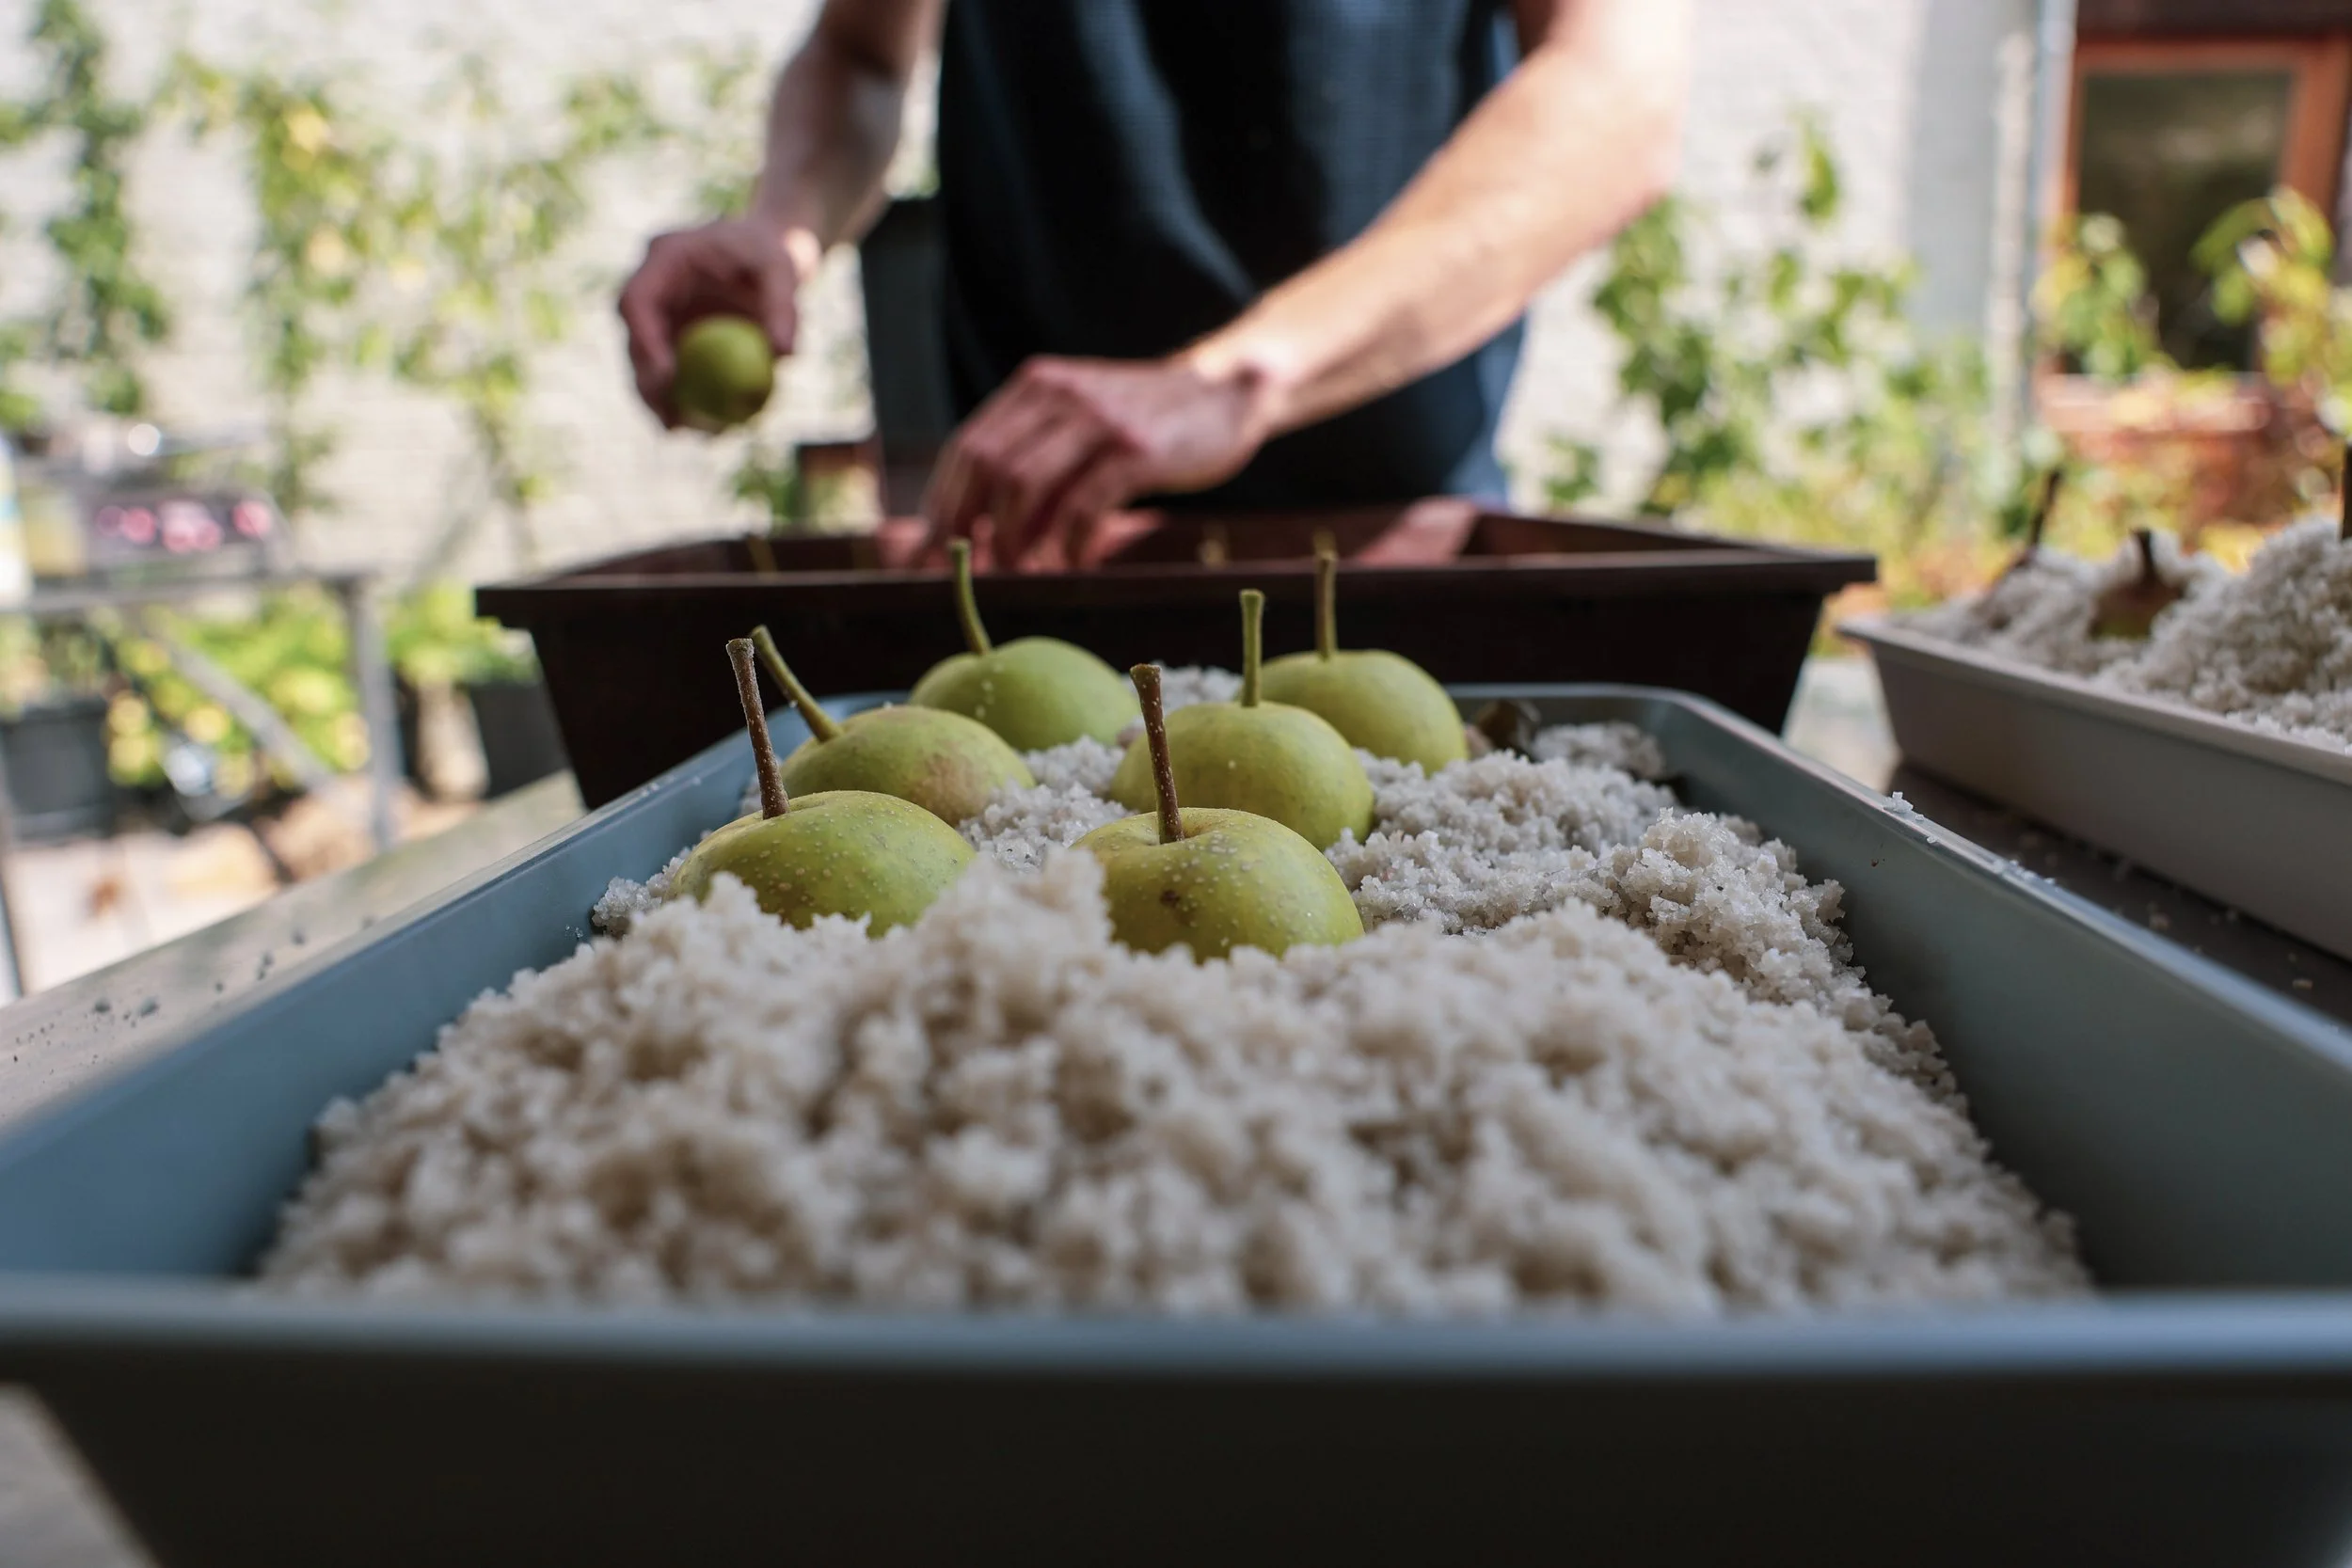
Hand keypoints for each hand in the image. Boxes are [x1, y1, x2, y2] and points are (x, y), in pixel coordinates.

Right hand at [617, 217, 815, 428]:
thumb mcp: (784, 269)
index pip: (636, 300)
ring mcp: (658, 315)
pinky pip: (670, 375)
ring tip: (685, 432)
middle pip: (633, 341)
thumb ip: (783, 307)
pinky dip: (683, 402)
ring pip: (645, 365)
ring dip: (660, 403)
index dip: (644, 341)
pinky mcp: (671, 337)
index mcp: (665, 258)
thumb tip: (784, 356)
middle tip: (671, 420)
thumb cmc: (772, 253)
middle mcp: (651, 287)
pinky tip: (703, 429)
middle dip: (647, 384)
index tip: (667, 377)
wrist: (767, 249)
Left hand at [923, 354, 1273, 567]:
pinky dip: (1067, 543)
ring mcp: (1100, 419)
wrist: (1224, 395)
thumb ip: (1035, 461)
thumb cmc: (1143, 423)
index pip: (968, 448)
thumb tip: (979, 531)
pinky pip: (1083, 506)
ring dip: (1014, 539)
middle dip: (969, 528)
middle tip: (972, 573)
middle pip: (987, 467)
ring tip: (1021, 571)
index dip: (943, 505)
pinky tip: (1070, 563)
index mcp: (1037, 386)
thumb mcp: (1080, 424)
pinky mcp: (1137, 449)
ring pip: (1026, 486)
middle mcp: (1061, 394)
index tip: (931, 554)